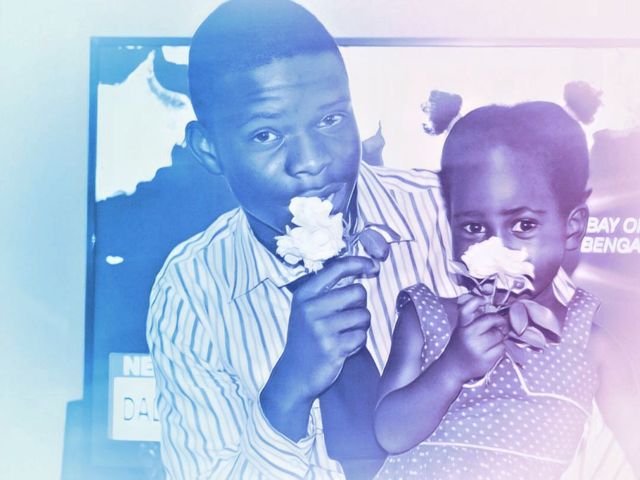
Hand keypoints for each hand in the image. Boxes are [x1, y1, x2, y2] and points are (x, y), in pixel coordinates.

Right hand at [282, 256, 378, 399]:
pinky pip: (361, 336)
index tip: (373, 266)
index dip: (360, 263)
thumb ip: (329, 290)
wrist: (294, 373)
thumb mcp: (307, 309)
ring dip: (360, 325)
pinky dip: (357, 342)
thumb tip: (362, 268)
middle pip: (358, 292)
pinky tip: (343, 347)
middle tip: (349, 316)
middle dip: (360, 304)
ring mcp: (321, 328)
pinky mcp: (333, 347)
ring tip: (344, 333)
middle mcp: (311, 308)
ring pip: (363, 315)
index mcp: (304, 294)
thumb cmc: (307, 337)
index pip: (337, 267)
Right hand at [440, 295, 506, 383]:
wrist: (452, 368)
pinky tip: (492, 351)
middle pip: (491, 320)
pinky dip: (500, 348)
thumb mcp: (461, 330)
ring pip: (499, 335)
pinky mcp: (486, 360)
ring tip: (492, 341)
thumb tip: (494, 312)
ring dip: (499, 337)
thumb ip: (473, 320)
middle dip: (499, 321)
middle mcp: (468, 335)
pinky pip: (502, 348)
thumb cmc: (460, 346)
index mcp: (461, 326)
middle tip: (500, 325)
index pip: (467, 308)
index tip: (484, 300)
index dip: (477, 301)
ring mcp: (477, 348)